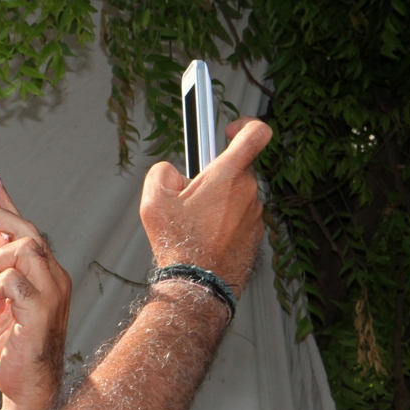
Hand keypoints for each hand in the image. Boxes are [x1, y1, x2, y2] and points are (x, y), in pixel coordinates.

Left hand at [0, 175, 71, 409]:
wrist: (30, 384)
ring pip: (23, 248)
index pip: (29, 228)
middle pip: (28, 230)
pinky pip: (12, 281)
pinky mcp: (41, 310)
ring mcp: (52, 293)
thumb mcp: (3, 300)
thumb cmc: (19, 346)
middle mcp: (55, 278)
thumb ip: (0, 268)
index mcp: (48, 273)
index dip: (8, 202)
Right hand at [140, 117, 272, 294]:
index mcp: (228, 175)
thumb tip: (172, 172)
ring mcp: (256, 216)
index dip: (244, 125)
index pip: (255, 133)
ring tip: (195, 224)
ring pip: (237, 197)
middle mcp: (249, 192)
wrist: (198, 285)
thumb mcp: (153, 201)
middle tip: (191, 195)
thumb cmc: (179, 244)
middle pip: (236, 169)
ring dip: (219, 203)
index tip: (228, 130)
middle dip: (214, 176)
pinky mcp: (256, 237)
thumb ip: (161, 172)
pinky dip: (225, 223)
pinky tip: (205, 240)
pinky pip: (240, 220)